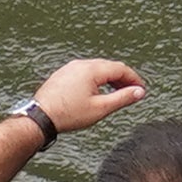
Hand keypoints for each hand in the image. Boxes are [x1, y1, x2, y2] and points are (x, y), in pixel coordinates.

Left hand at [34, 58, 148, 138]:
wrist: (40, 117)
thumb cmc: (68, 114)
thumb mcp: (101, 108)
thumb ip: (122, 98)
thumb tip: (139, 92)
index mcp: (92, 69)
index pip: (120, 68)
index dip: (134, 79)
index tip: (141, 90)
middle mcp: (80, 64)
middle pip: (109, 66)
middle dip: (123, 78)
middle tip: (132, 91)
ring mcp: (69, 68)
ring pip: (96, 69)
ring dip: (109, 79)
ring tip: (116, 93)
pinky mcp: (62, 75)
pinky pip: (84, 72)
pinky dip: (96, 80)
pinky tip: (97, 92)